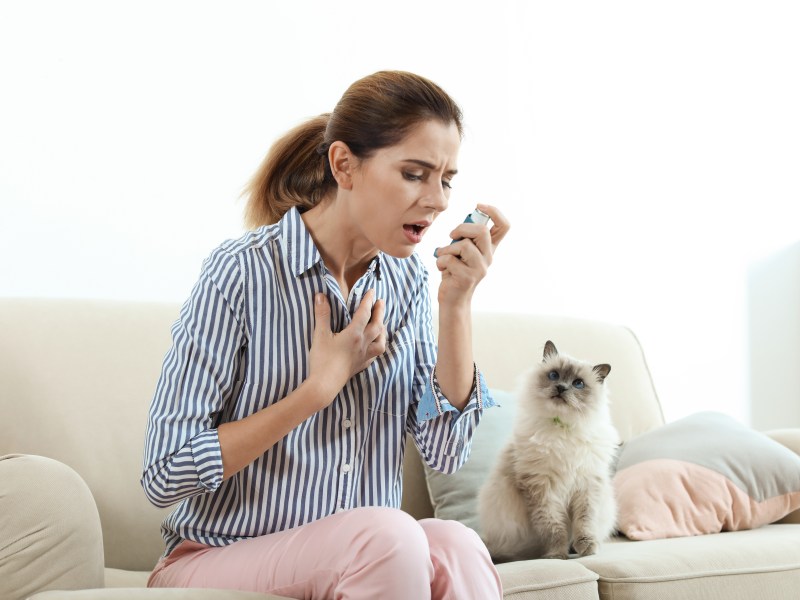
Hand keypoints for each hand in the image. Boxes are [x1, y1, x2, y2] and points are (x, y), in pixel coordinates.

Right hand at [308, 289, 386, 404]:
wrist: (324, 385)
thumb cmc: (322, 360)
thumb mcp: (320, 335)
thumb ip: (322, 314)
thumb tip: (321, 295)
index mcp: (354, 334)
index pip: (365, 313)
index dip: (369, 301)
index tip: (372, 292)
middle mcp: (363, 344)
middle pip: (377, 325)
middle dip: (380, 312)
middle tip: (381, 303)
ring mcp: (364, 356)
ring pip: (381, 341)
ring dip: (383, 330)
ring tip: (382, 323)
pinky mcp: (362, 365)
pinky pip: (375, 354)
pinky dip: (378, 346)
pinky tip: (375, 345)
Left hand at [433, 203, 509, 305]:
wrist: (453, 299)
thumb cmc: (454, 271)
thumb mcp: (462, 251)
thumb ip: (466, 236)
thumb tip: (465, 220)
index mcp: (489, 248)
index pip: (504, 226)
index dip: (494, 211)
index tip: (478, 206)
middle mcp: (488, 257)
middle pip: (482, 231)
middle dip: (461, 228)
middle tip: (451, 235)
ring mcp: (480, 269)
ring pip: (463, 245)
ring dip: (446, 248)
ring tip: (443, 256)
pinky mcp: (467, 278)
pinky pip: (449, 259)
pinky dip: (439, 261)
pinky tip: (441, 268)